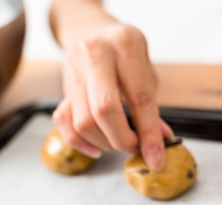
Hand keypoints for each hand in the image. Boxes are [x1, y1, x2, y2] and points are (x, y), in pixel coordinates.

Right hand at [52, 22, 171, 169]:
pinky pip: (64, 123)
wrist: (89, 31)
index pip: (138, 97)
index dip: (148, 132)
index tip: (156, 158)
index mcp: (126, 44)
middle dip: (122, 139)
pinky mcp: (62, 87)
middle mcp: (96, 54)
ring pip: (83, 121)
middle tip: (134, 147)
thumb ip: (151, 106)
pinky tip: (96, 147)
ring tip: (118, 142)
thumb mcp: (145, 70)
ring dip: (104, 142)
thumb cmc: (124, 53)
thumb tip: (159, 142)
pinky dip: (79, 142)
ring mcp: (75, 70)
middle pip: (104, 110)